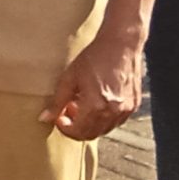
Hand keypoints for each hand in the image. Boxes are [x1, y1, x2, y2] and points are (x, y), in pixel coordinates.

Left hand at [43, 25, 141, 140]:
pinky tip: (95, 102)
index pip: (77, 132)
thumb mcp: (70, 78)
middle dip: (76, 127)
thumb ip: (57, 102)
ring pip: (103, 130)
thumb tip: (44, 118)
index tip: (58, 118)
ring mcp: (126, 110)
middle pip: (91, 134)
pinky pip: (115, 121)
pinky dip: (103, 118)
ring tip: (80, 104)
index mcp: (96, 105)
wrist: (121, 45)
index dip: (64, 128)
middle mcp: (113, 111)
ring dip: (89, 123)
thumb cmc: (94, 57)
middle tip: (67, 112)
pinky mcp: (134, 105)